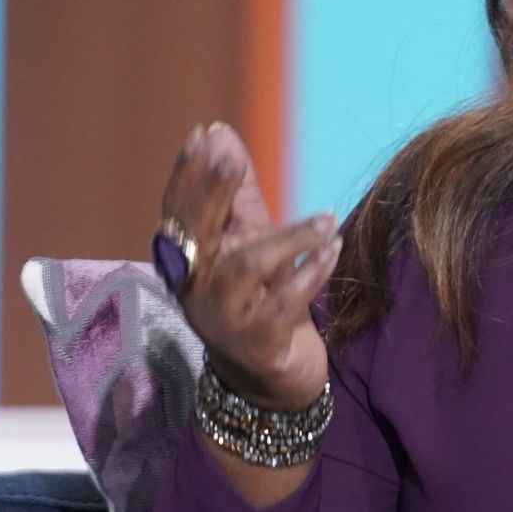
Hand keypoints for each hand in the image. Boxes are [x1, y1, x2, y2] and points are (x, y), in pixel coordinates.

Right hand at [161, 121, 337, 411]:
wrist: (270, 378)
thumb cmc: (257, 298)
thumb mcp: (247, 241)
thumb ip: (236, 193)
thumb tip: (220, 133)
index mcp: (189, 260)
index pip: (178, 209)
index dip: (188, 172)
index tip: (202, 133)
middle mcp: (196, 288)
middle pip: (199, 234)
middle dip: (213, 193)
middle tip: (231, 159)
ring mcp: (223, 318)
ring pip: (248, 266)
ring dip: (290, 238)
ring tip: (326, 219)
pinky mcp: (257, 343)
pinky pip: (285, 300)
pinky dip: (312, 273)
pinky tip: (334, 250)